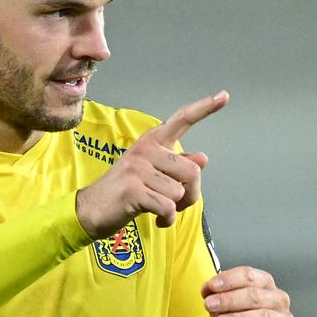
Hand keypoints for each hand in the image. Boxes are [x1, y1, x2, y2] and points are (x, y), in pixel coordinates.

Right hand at [76, 92, 227, 237]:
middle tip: (174, 203)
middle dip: (190, 195)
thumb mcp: (155, 175)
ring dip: (176, 209)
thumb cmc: (128, 191)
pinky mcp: (132, 189)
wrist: (92, 209)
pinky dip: (167, 220)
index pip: (182, 120)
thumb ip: (178, 167)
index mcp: (153, 142)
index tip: (224, 96)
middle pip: (193, 172)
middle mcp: (145, 149)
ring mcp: (137, 168)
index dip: (205, 108)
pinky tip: (157, 220)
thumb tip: (203, 158)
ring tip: (158, 208)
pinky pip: (168, 208)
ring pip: (180, 193)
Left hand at [204, 266, 295, 316]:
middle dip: (230, 299)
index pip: (250, 276)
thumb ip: (217, 298)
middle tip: (210, 304)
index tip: (212, 286)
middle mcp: (279, 300)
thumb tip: (207, 289)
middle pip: (257, 295)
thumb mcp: (226, 310)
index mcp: (266, 285)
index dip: (230, 280)